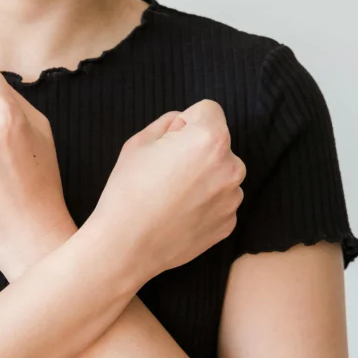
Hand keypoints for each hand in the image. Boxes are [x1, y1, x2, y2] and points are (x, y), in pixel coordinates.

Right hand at [89, 99, 245, 283]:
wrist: (126, 247)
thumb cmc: (128, 191)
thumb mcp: (140, 142)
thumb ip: (170, 122)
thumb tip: (184, 123)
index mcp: (211, 139)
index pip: (209, 110)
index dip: (185, 122)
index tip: (168, 143)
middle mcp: (232, 168)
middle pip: (217, 144)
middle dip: (197, 150)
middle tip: (165, 172)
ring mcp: (232, 199)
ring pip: (220, 174)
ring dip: (202, 178)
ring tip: (170, 196)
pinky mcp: (227, 224)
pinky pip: (218, 201)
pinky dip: (203, 204)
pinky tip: (177, 214)